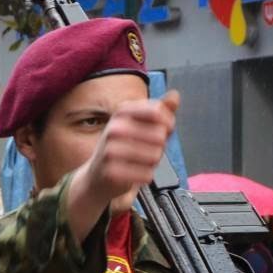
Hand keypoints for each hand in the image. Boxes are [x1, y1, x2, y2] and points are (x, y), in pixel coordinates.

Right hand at [67, 91, 179, 239]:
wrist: (97, 176)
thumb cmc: (123, 147)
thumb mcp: (140, 124)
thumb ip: (160, 110)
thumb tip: (175, 95)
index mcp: (122, 112)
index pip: (158, 111)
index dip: (168, 123)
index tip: (163, 130)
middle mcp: (114, 128)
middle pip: (160, 135)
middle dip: (160, 146)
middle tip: (148, 149)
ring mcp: (110, 150)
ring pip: (155, 155)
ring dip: (153, 162)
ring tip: (140, 161)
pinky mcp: (112, 172)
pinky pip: (147, 174)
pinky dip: (146, 176)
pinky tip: (135, 173)